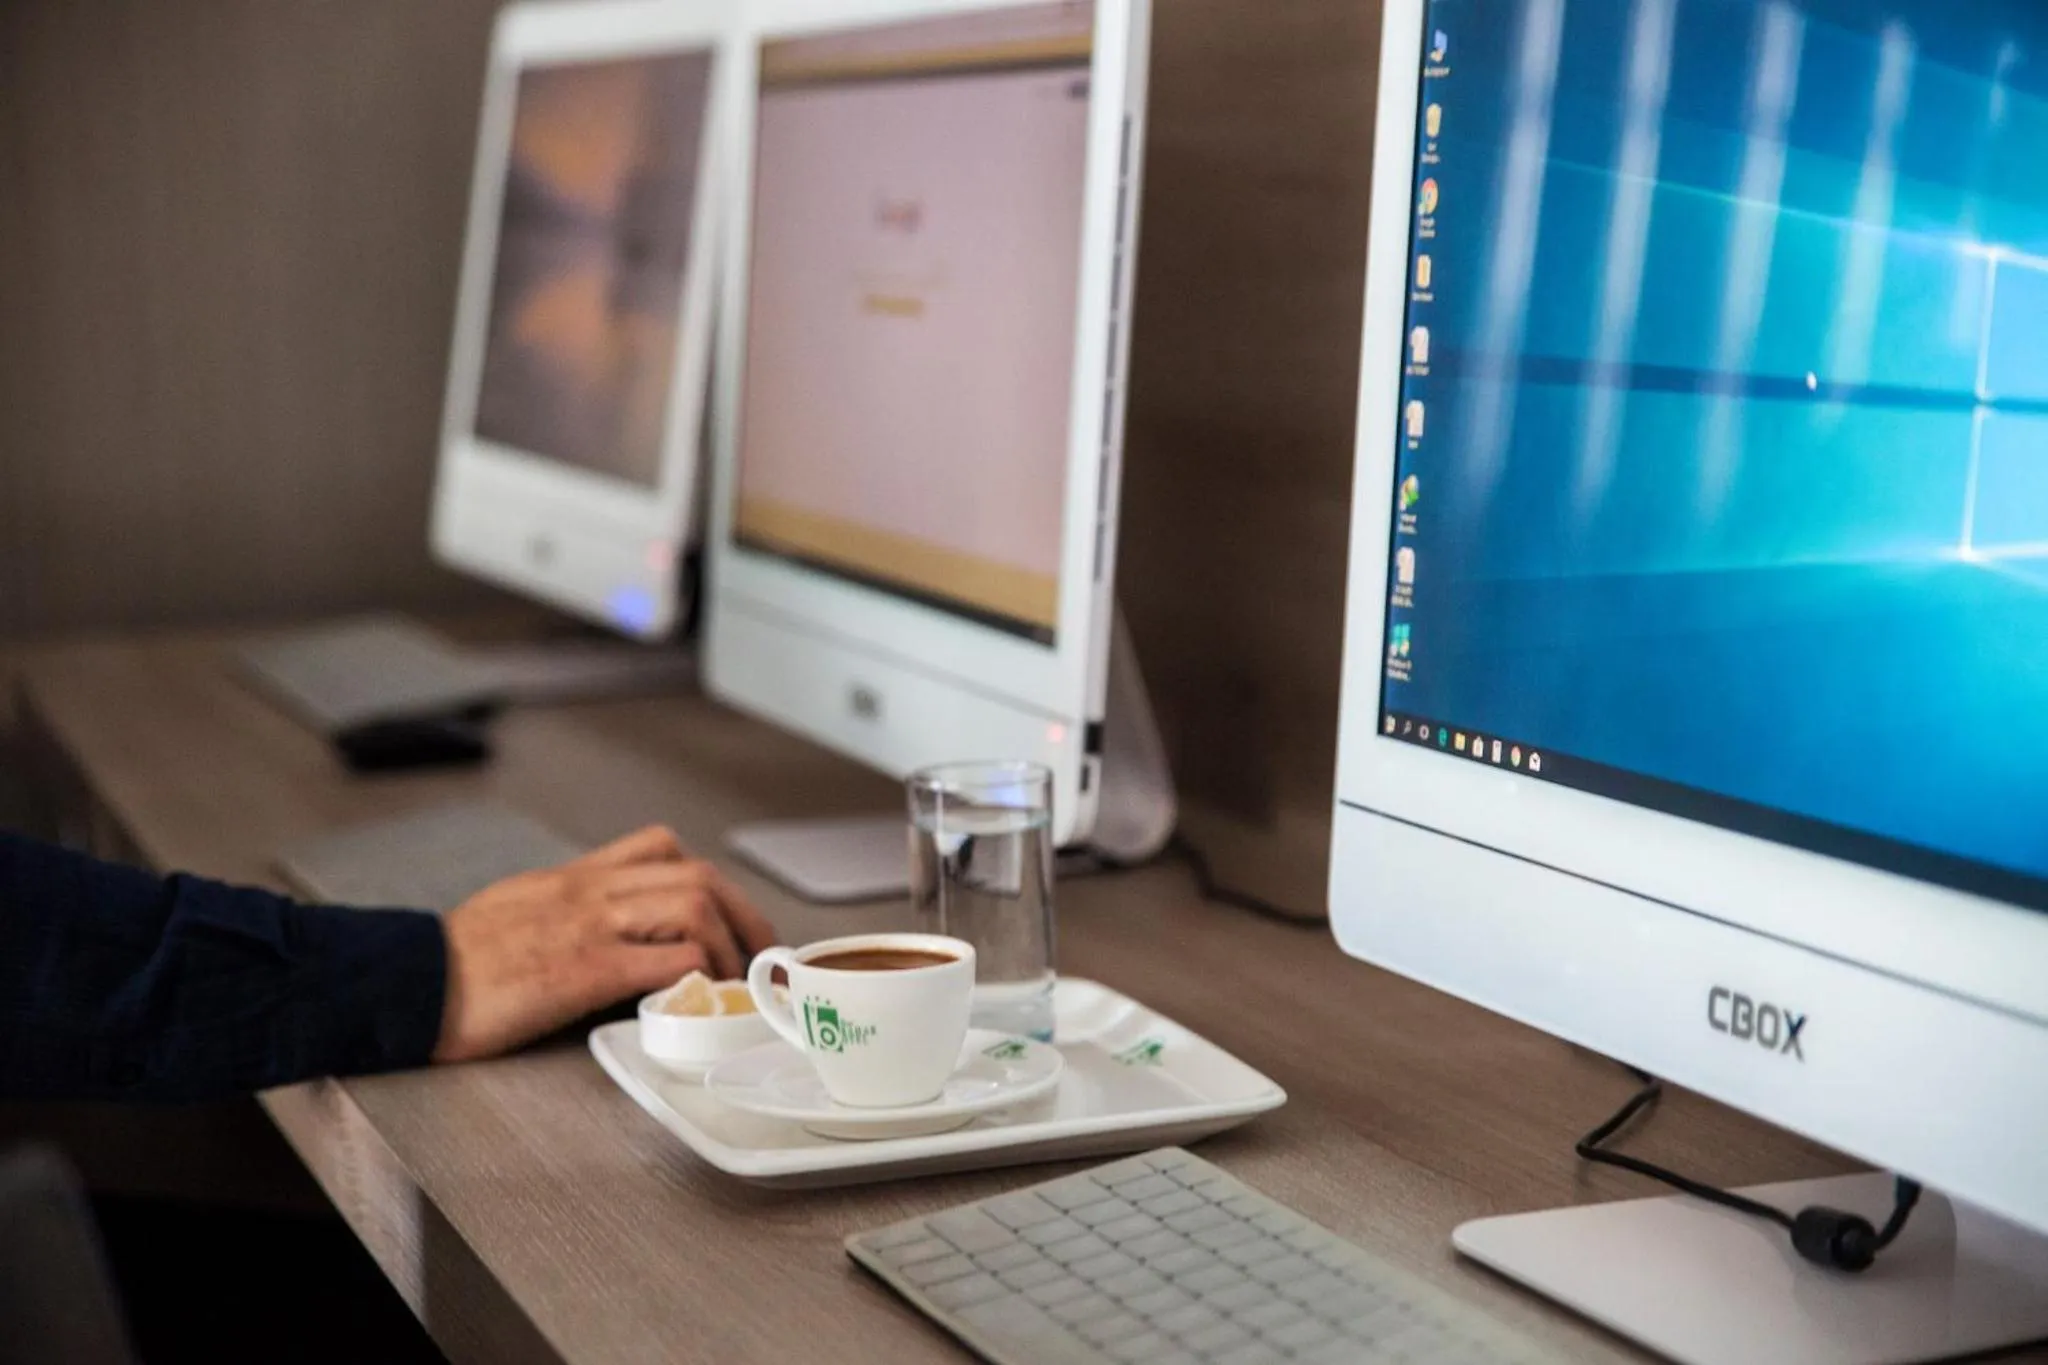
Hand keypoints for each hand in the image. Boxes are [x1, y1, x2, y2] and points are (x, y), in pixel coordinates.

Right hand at [432, 826, 777, 1062]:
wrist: (405, 982)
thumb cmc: (454, 962)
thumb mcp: (517, 911)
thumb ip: (565, 911)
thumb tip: (607, 935)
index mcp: (573, 877)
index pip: (658, 847)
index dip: (707, 877)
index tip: (728, 913)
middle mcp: (589, 891)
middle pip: (695, 875)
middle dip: (744, 912)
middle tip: (761, 951)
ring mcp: (589, 927)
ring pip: (693, 907)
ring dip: (730, 946)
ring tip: (738, 983)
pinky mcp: (584, 971)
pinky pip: (665, 961)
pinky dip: (699, 977)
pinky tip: (704, 998)